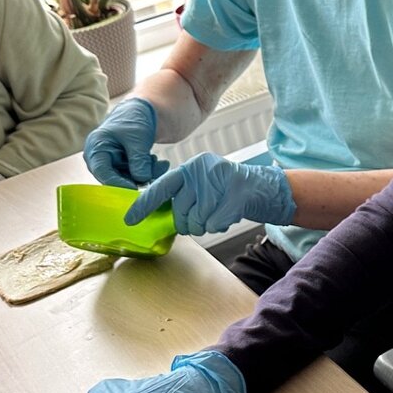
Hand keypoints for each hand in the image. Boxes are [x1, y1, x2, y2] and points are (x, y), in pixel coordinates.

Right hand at [83, 98, 168, 188]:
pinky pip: (136, 176)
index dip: (117, 183)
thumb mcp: (137, 137)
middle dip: (137, 178)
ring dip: (147, 174)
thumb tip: (142, 180)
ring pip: (129, 179)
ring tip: (159, 163)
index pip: (102, 171)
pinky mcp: (125, 166)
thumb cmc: (135, 118)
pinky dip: (149, 171)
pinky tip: (159, 163)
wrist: (144, 110)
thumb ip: (138, 159)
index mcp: (96, 148)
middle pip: (116, 178)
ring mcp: (113, 163)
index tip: (135, 188)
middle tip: (155, 174)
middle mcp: (101, 159)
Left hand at [126, 152, 295, 236]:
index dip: (144, 205)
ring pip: (197, 221)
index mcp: (190, 167)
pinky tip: (227, 215)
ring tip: (218, 212)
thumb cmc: (226, 190)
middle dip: (188, 222)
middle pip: (180, 212)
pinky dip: (219, 225)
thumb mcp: (200, 184)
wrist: (262, 188)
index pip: (161, 187)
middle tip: (203, 216)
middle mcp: (202, 170)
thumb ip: (180, 195)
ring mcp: (220, 181)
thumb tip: (156, 216)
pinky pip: (214, 224)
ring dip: (206, 225)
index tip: (130, 220)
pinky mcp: (236, 196)